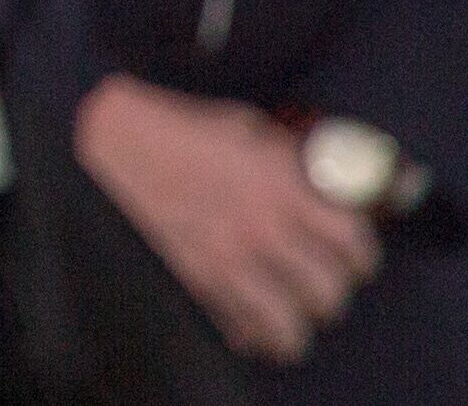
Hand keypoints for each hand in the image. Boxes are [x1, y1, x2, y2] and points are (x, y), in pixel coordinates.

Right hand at [77, 77, 379, 364]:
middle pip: (328, 292)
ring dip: (290, 323)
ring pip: (290, 329)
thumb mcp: (250, 131)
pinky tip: (243, 314)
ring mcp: (223, 260)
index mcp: (280, 184)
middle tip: (315, 287)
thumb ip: (302, 163)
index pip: (353, 243)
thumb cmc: (180, 131)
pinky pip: (240, 335)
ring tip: (283, 312)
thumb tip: (356, 184)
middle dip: (326, 293)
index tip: (351, 261)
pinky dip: (248, 334)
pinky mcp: (190, 282)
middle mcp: (259, 226)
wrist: (108, 141)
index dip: (359, 258)